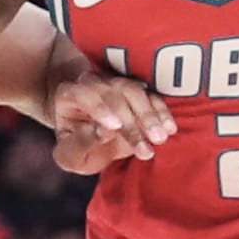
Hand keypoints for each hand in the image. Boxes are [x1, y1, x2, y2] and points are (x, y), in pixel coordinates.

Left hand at [49, 71, 175, 173]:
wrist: (87, 142)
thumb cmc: (75, 150)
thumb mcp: (70, 155)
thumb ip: (81, 143)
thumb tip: (105, 131)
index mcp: (69, 94)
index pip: (84, 93)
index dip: (100, 107)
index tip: (115, 126)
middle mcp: (92, 83)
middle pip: (114, 91)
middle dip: (132, 119)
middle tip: (147, 144)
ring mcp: (115, 83)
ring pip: (135, 90)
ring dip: (150, 115)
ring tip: (160, 139)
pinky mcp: (135, 90)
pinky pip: (151, 94)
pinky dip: (161, 111)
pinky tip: (170, 129)